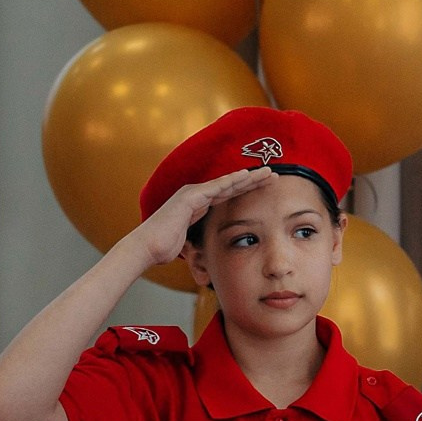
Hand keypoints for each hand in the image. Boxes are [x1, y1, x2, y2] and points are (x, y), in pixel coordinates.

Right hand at [126, 167, 275, 271]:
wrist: (147, 247)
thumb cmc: (165, 247)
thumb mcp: (190, 240)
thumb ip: (200, 235)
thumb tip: (209, 244)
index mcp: (199, 204)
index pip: (229, 194)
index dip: (248, 189)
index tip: (266, 186)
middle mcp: (197, 195)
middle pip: (231, 185)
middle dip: (253, 180)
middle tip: (273, 174)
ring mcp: (192, 194)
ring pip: (227, 183)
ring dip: (248, 177)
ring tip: (267, 173)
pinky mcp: (189, 197)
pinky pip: (214, 188)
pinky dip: (230, 181)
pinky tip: (245, 176)